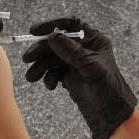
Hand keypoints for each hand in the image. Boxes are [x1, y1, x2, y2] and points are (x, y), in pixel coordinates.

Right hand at [22, 17, 137, 138]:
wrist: (110, 115)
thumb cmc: (108, 88)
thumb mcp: (89, 67)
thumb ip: (70, 51)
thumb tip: (51, 36)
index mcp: (93, 40)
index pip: (70, 24)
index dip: (52, 24)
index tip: (35, 30)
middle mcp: (83, 49)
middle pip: (56, 43)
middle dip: (41, 50)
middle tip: (27, 58)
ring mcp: (75, 62)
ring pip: (52, 58)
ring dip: (40, 66)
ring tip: (31, 77)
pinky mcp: (69, 76)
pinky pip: (53, 71)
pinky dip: (48, 77)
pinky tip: (50, 85)